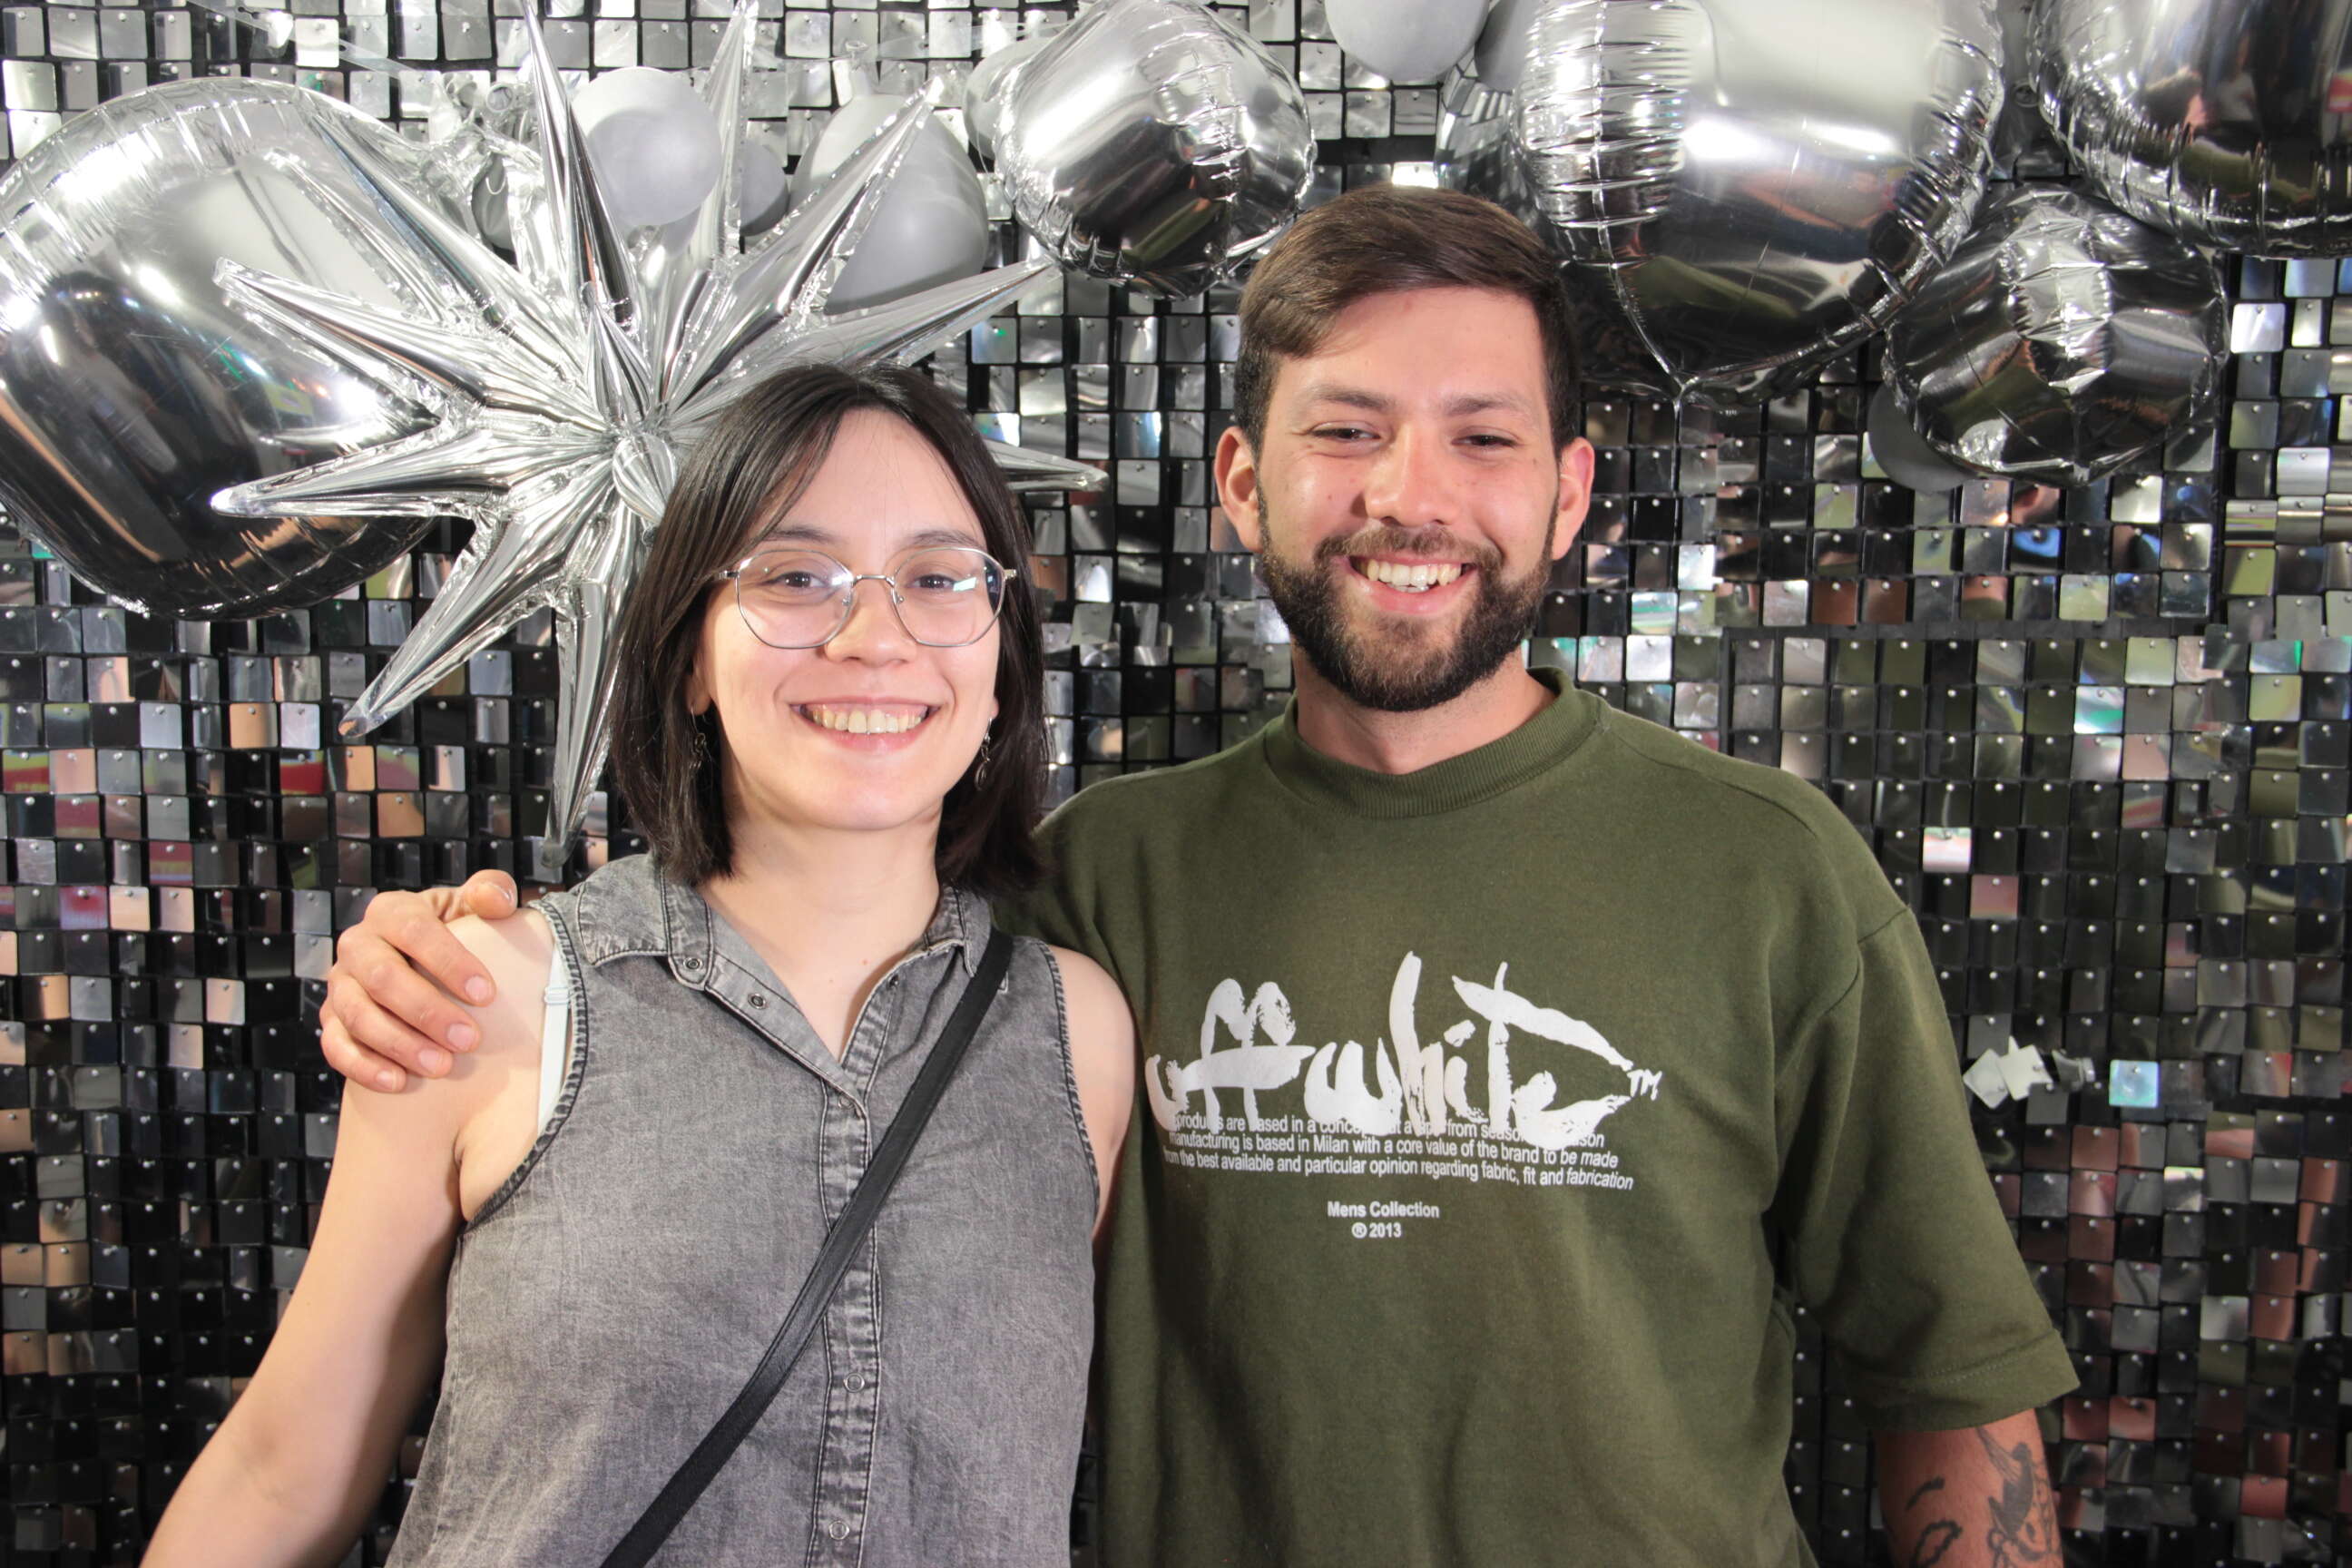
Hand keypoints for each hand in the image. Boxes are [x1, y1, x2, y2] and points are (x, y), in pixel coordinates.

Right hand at [321, 871, 520, 1090]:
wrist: (415, 960)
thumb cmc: (451, 931)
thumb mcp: (469, 907)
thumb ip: (488, 893)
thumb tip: (496, 899)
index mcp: (391, 911)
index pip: (415, 931)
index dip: (449, 962)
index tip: (486, 995)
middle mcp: (358, 945)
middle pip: (382, 977)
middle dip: (426, 1011)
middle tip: (469, 1040)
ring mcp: (340, 984)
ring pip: (357, 1015)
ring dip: (399, 1044)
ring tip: (441, 1066)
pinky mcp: (331, 1019)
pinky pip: (336, 1045)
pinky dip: (364, 1066)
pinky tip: (398, 1082)